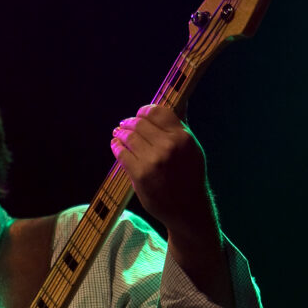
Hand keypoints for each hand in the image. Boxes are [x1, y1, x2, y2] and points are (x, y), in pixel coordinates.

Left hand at [111, 104, 233, 305]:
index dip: (144, 111)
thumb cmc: (189, 175)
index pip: (157, 112)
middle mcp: (168, 147)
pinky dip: (116, 147)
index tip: (139, 114)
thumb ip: (181, 125)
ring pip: (129, 137)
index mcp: (183, 137)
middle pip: (140, 123)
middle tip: (123, 124)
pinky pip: (122, 154)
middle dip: (129, 122)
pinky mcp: (140, 175)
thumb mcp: (192, 147)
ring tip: (118, 133)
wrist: (188, 208)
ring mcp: (153, 161)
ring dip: (121, 133)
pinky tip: (115, 145)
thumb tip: (180, 99)